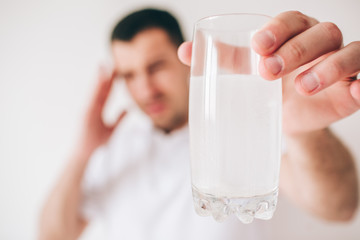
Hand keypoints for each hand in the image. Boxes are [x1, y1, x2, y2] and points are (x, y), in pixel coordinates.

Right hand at [78, 66, 125, 153]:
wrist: (84, 154)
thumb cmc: (96, 142)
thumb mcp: (112, 129)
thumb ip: (120, 118)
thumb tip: (129, 108)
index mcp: (97, 110)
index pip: (105, 93)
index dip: (111, 81)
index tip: (116, 69)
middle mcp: (91, 108)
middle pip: (100, 90)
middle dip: (105, 76)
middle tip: (109, 62)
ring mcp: (87, 112)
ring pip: (94, 93)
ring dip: (99, 81)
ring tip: (104, 69)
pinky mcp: (85, 117)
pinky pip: (91, 103)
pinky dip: (94, 93)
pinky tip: (98, 85)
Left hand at [178, 11, 359, 135]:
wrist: (285, 118)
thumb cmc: (265, 87)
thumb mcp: (246, 71)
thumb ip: (224, 58)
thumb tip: (185, 52)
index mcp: (294, 34)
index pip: (290, 21)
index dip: (277, 30)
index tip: (257, 45)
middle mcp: (321, 43)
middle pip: (320, 33)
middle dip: (296, 50)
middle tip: (268, 72)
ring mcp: (341, 65)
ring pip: (348, 52)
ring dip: (328, 67)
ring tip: (302, 87)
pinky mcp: (352, 89)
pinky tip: (355, 91)